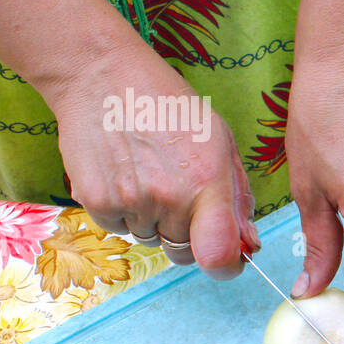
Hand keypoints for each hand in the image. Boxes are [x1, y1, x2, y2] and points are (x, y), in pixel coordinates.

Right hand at [49, 41, 259, 275]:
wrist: (103, 77)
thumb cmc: (170, 106)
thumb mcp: (221, 142)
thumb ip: (237, 198)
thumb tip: (248, 245)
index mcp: (208, 183)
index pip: (219, 257)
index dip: (227, 266)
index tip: (228, 259)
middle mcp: (169, 198)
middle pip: (183, 252)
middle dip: (188, 237)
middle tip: (180, 199)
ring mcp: (130, 201)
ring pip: (149, 240)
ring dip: (152, 221)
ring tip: (148, 175)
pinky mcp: (95, 201)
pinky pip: (117, 228)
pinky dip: (122, 212)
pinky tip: (123, 175)